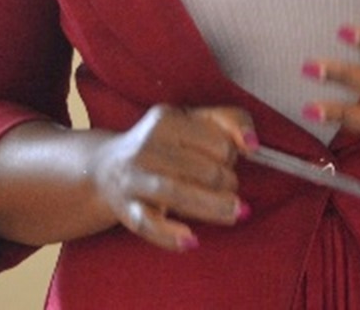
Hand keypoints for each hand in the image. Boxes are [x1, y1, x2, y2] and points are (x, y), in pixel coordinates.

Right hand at [89, 105, 255, 251]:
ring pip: (177, 193)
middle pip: (203, 170)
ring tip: (235, 213)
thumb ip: (229, 122)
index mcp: (167, 119)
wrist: (106, 168)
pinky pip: (149, 225)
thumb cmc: (162, 145)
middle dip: (226, 184)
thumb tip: (253, 145)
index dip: (231, 156)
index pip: (218, 142)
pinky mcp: (127, 210)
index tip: (225, 162)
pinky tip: (191, 241)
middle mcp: (147, 146)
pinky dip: (170, 235)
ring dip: (213, 207)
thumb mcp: (192, 121)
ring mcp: (134, 179)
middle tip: (226, 190)